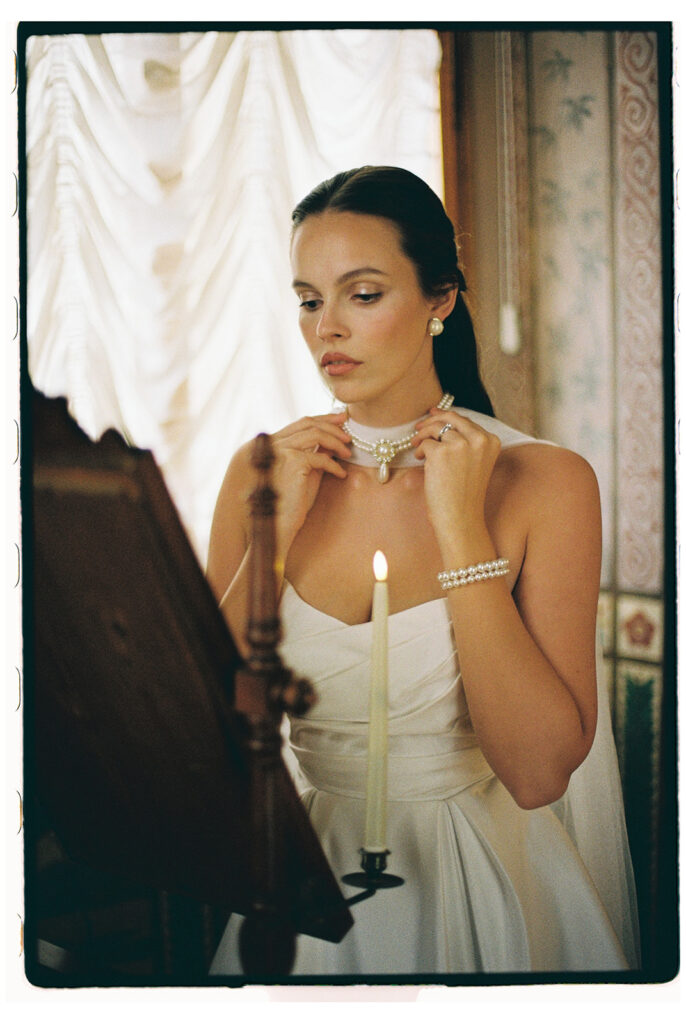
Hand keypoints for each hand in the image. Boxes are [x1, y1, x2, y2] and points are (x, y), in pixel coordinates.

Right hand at [269, 411, 350, 554]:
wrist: (282, 521)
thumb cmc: (293, 501)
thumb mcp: (308, 473)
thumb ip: (317, 455)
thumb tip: (332, 443)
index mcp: (278, 444)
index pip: (303, 423)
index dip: (323, 418)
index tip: (341, 419)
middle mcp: (278, 444)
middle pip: (309, 424)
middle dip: (332, 425)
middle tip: (349, 433)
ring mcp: (284, 451)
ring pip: (316, 434)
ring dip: (336, 442)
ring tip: (348, 453)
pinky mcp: (293, 462)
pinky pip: (321, 457)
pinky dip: (334, 465)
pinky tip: (341, 475)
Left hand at [411, 408, 500, 543]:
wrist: (461, 517)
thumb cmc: (465, 494)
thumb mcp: (475, 462)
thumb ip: (466, 441)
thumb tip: (441, 418)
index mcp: (491, 440)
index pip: (466, 421)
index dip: (448, 417)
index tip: (434, 415)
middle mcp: (479, 439)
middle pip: (451, 417)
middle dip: (432, 419)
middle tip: (419, 426)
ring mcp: (460, 444)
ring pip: (435, 428)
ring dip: (423, 435)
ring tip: (417, 447)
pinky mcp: (441, 452)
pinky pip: (425, 443)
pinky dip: (420, 450)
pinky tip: (421, 461)